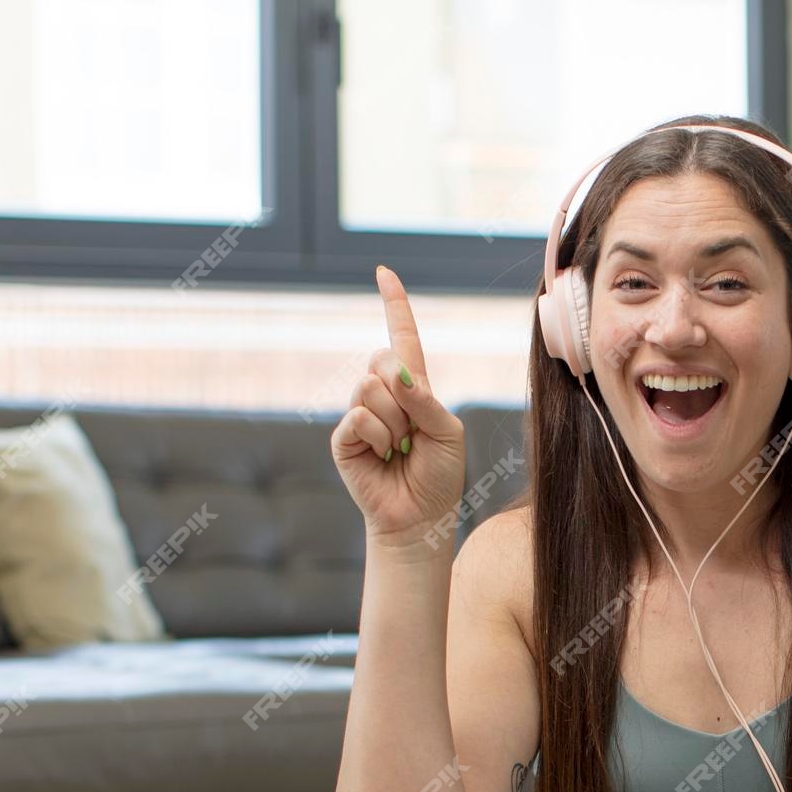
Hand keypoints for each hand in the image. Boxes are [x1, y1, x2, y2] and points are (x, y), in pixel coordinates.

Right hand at [330, 266, 468, 544]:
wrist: (420, 518)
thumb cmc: (439, 476)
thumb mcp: (447, 433)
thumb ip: (426, 399)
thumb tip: (396, 372)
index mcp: (414, 388)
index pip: (402, 339)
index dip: (394, 305)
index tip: (383, 272)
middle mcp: (383, 395)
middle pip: (383, 359)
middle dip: (404, 394)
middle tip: (414, 433)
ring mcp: (360, 415)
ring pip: (369, 388)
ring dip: (394, 422)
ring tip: (400, 449)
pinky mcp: (344, 439)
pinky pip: (358, 417)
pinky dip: (378, 437)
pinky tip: (384, 458)